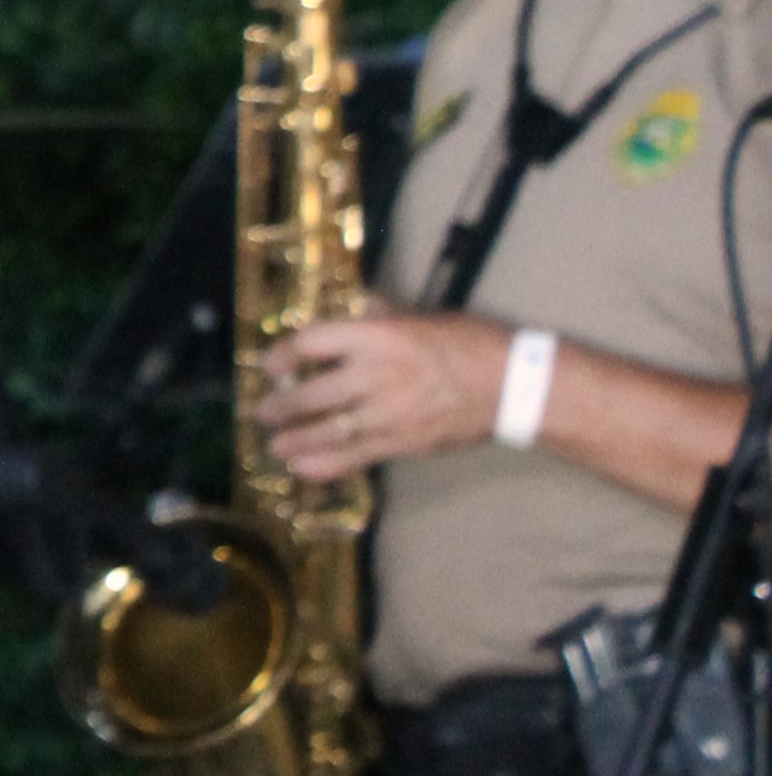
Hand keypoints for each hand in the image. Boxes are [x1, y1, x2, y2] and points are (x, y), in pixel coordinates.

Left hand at [254, 309, 514, 481]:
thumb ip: (384, 315)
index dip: (283, 354)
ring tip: (275, 446)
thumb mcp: (424, 318)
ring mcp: (387, 412)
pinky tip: (303, 470)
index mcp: (378, 337)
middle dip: (280, 407)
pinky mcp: (402, 442)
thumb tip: (359, 306)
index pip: (314, 342)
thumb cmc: (471, 344)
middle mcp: (376, 375)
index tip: (269, 365)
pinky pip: (356, 456)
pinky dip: (326, 465)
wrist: (514, 385)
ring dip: (295, 440)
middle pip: (312, 393)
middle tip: (262, 413)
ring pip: (327, 430)